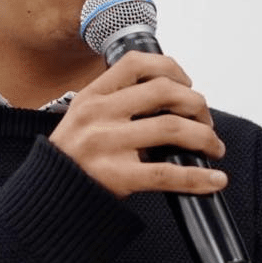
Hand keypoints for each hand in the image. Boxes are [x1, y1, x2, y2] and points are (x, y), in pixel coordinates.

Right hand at [49, 51, 226, 198]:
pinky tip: (214, 180)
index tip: (187, 83)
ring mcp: (107, 144)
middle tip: (206, 121)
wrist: (47, 198)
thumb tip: (170, 97)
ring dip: (204, 136)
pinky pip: (166, 173)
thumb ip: (117, 103)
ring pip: (172, 128)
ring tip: (213, 147)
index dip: (171, 68)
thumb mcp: (83, 118)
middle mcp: (99, 115)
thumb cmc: (72, 158)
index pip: (137, 64)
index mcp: (92, 96)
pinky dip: (197, 177)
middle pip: (164, 92)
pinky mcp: (117, 176)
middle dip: (197, 104)